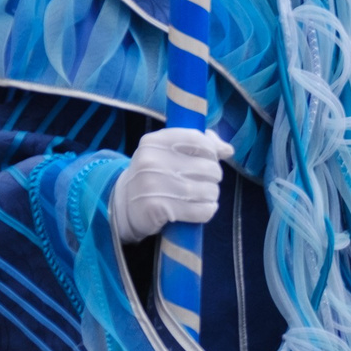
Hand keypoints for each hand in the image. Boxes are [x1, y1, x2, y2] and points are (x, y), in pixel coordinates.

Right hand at [110, 127, 233, 243]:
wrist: (123, 204)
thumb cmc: (154, 175)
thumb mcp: (168, 153)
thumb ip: (199, 144)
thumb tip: (227, 150)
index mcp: (154, 141)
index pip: (198, 139)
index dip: (212, 151)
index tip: (211, 159)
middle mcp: (151, 160)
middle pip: (207, 167)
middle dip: (213, 177)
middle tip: (205, 182)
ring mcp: (152, 185)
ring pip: (207, 190)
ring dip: (211, 196)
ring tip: (203, 197)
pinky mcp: (157, 208)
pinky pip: (200, 210)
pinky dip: (207, 211)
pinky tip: (202, 209)